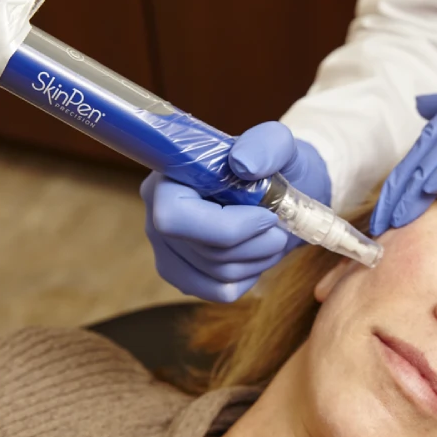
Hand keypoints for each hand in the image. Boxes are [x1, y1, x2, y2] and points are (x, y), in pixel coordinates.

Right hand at [142, 121, 330, 301]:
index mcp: (168, 179)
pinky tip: (257, 252)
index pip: (173, 217)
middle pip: (204, 251)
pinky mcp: (182, 274)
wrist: (281, 190)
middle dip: (256, 244)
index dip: (226, 226)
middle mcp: (156, 215)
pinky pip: (218, 291)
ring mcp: (165, 249)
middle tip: (280, 226)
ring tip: (273, 235)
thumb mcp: (279, 144)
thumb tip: (242, 163)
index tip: (266, 216)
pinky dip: (249, 276)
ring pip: (216, 274)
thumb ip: (264, 145)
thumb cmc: (275, 165)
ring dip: (259, 258)